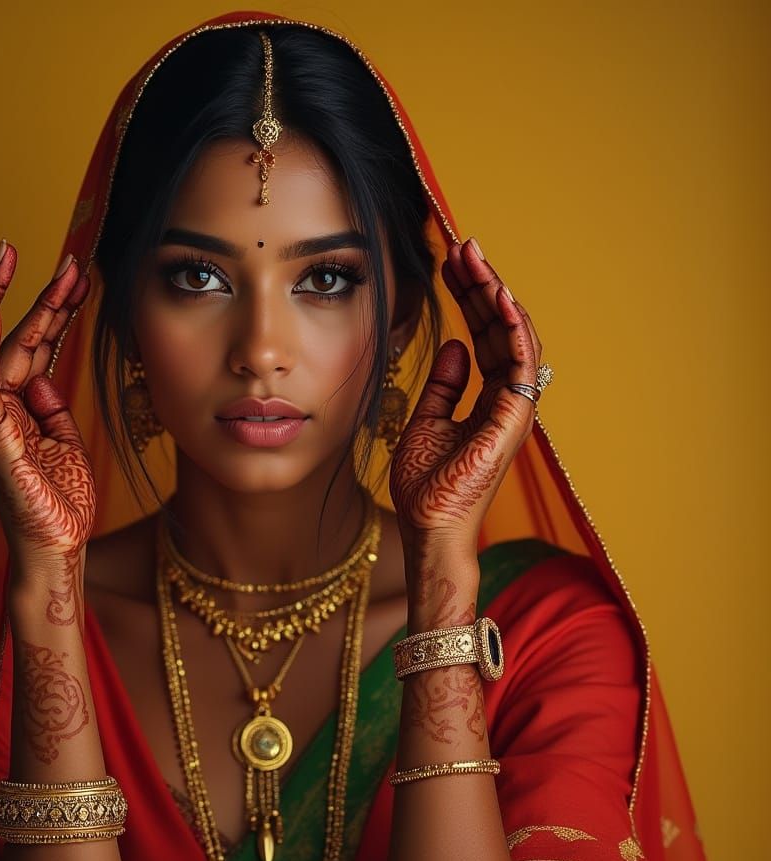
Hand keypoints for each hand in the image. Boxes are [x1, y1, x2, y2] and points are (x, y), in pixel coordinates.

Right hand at [0, 240, 94, 589]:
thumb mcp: (65, 441)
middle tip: (62, 258)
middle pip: (15, 337)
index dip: (52, 308)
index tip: (74, 274)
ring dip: (5, 302)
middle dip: (38, 294)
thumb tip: (41, 373)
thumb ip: (50, 404)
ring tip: (16, 261)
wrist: (58, 547)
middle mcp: (0, 406)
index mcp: (20, 406)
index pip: (33, 344)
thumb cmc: (61, 501)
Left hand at [389, 237, 542, 559]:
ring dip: (496, 296)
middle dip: (482, 286)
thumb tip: (455, 345)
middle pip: (499, 329)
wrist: (428, 527)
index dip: (470, 299)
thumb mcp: (427, 421)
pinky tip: (498, 297)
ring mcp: (513, 408)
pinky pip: (519, 364)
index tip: (453, 263)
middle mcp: (506, 398)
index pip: (483, 336)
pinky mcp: (513, 419)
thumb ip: (444, 385)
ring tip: (477, 259)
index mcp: (487, 399)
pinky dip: (512, 329)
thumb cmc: (427, 485)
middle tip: (464, 246)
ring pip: (513, 338)